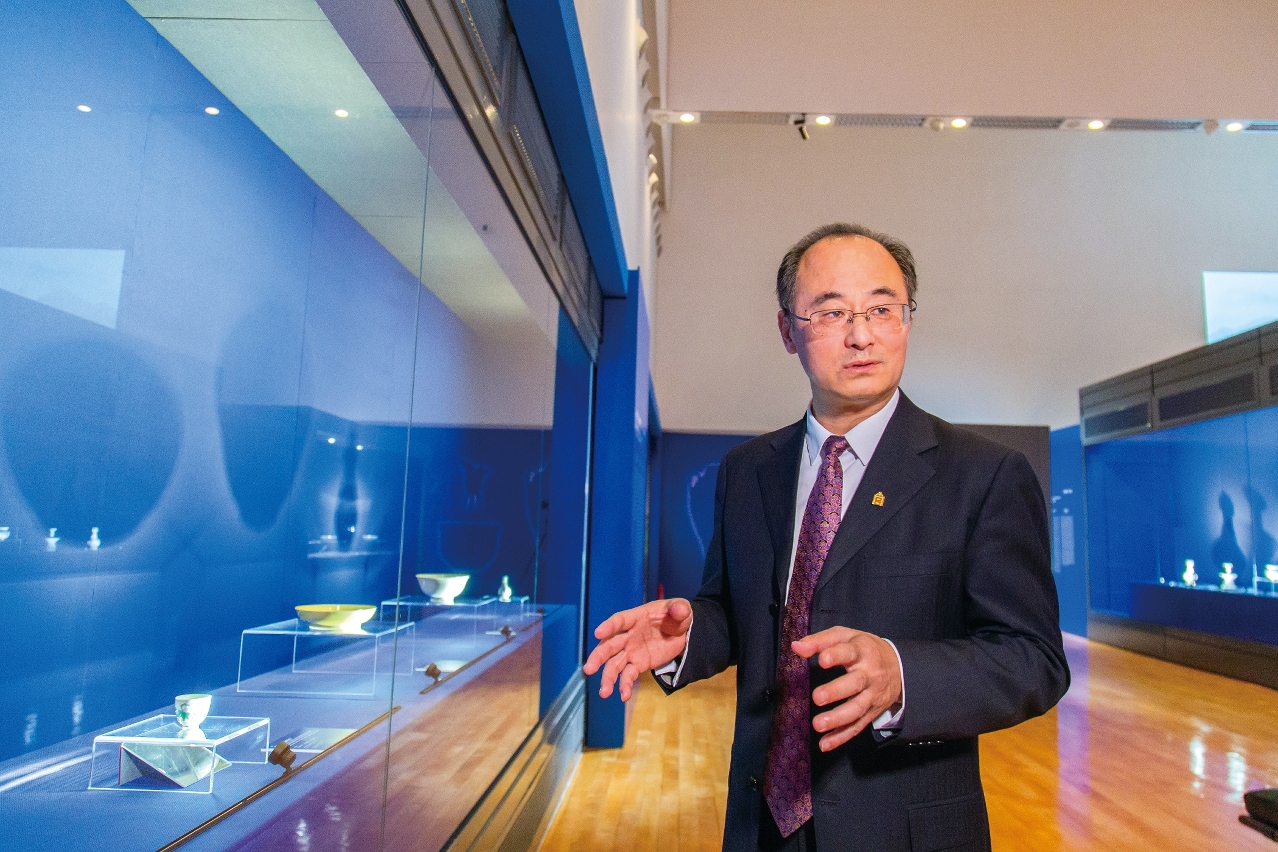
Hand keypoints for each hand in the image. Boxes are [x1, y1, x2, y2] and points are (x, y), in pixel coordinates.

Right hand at [582, 598, 692, 700]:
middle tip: (589, 669)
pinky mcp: (638, 664)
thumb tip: (679, 610)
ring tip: (604, 692)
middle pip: (610, 645)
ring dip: (608, 678)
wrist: (683, 634)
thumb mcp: (681, 610)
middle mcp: (629, 635)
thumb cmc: (676, 617)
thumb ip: (679, 609)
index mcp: (636, 618)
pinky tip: (624, 696)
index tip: (598, 633)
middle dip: (599, 657)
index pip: (619, 621)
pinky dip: (625, 685)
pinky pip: (628, 675)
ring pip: (615, 664)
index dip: (609, 626)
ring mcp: (632, 651)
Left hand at [792, 627, 901, 751]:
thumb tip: (796, 647)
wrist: (899, 666)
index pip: (849, 652)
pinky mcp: (871, 713)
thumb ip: (819, 641)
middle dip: (836, 691)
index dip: (836, 655)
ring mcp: (871, 696)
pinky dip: (841, 737)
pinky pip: (857, 726)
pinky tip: (825, 744)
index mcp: (861, 651)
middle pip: (855, 684)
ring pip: (857, 709)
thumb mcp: (845, 636)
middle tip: (817, 697)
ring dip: (838, 719)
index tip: (823, 660)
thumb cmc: (863, 648)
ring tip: (818, 724)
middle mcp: (869, 674)